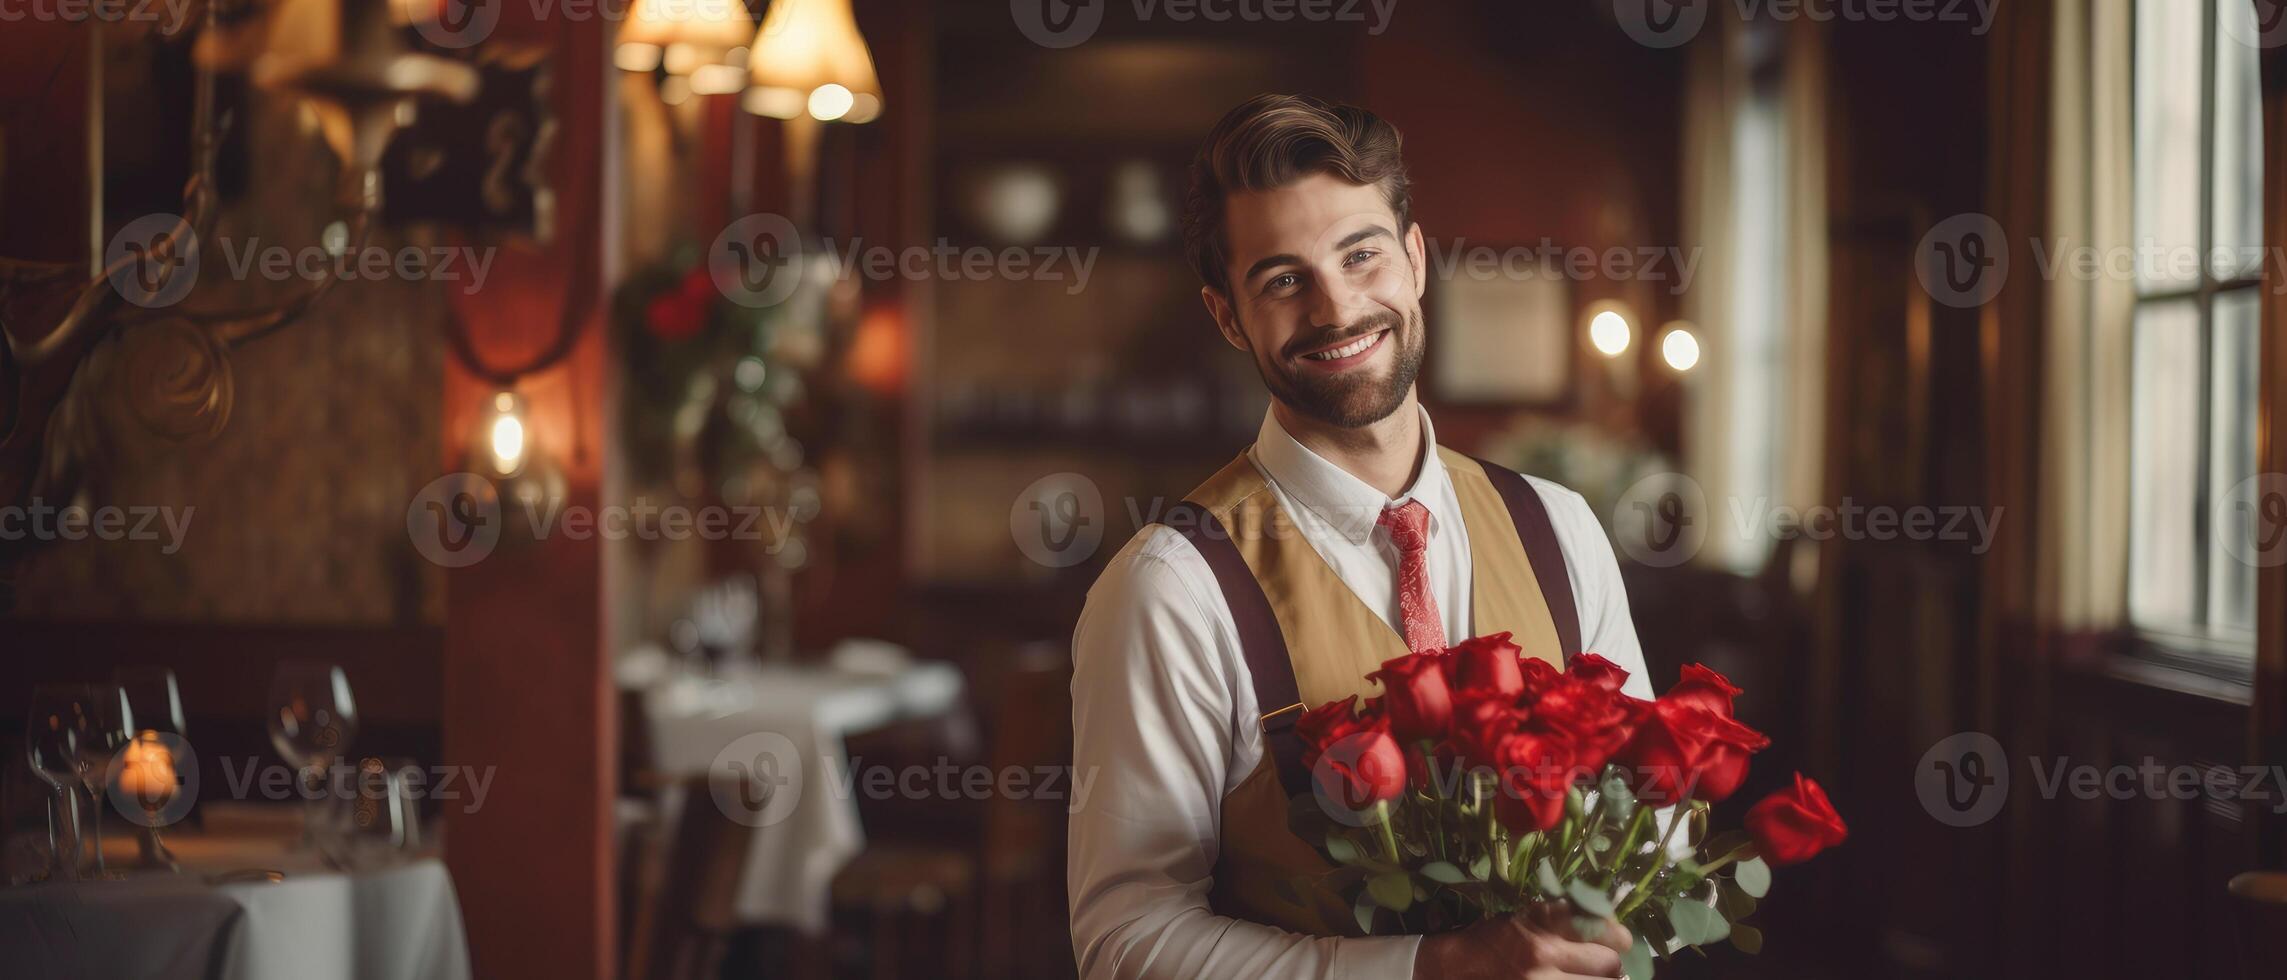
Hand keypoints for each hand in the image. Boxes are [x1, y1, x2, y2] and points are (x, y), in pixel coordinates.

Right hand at [1411, 903, 1632, 979]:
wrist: (1454, 969)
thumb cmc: (1490, 940)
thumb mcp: (1523, 919)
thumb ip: (1560, 919)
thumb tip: (1605, 923)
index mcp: (1541, 926)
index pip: (1603, 930)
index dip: (1617, 937)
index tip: (1619, 940)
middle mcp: (1545, 956)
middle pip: (1609, 964)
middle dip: (1609, 965)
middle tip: (1601, 964)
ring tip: (1587, 976)